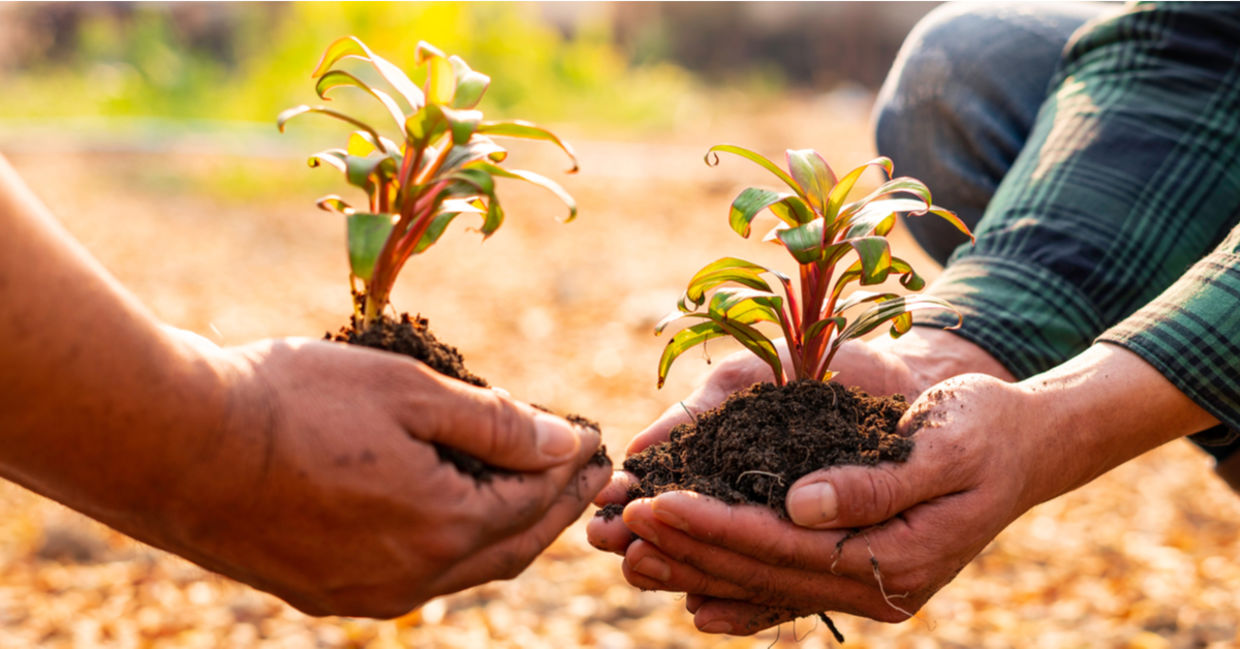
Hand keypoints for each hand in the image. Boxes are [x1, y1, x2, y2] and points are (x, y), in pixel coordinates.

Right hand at [143, 338, 609, 617]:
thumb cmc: (293, 402)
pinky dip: (451, 545)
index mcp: (441, 527)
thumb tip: (563, 444)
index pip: (533, 503)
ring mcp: (366, 594)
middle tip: (584, 477)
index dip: (569, 470)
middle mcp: (411, 578)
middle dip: (554, 510)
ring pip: (463, 569)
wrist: (176, 444)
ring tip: (530, 494)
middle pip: (510, 548)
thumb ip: (497, 424)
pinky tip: (452, 515)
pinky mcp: (326, 593)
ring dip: (505, 531)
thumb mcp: (409, 391)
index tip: (594, 443)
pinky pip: (414, 577)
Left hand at [610, 344, 1216, 633]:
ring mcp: (870, 587)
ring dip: (698, 571)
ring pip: (767, 586)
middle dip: (690, 549)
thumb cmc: (987, 429)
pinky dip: (736, 592)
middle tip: (621, 528)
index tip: (656, 503)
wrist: (1031, 443)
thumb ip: (875, 482)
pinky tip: (690, 595)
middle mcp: (879, 586)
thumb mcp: (944, 444)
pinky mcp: (861, 572)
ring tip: (634, 555)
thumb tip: (799, 506)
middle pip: (765, 573)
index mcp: (899, 556)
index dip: (715, 526)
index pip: (784, 547)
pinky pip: (788, 589)